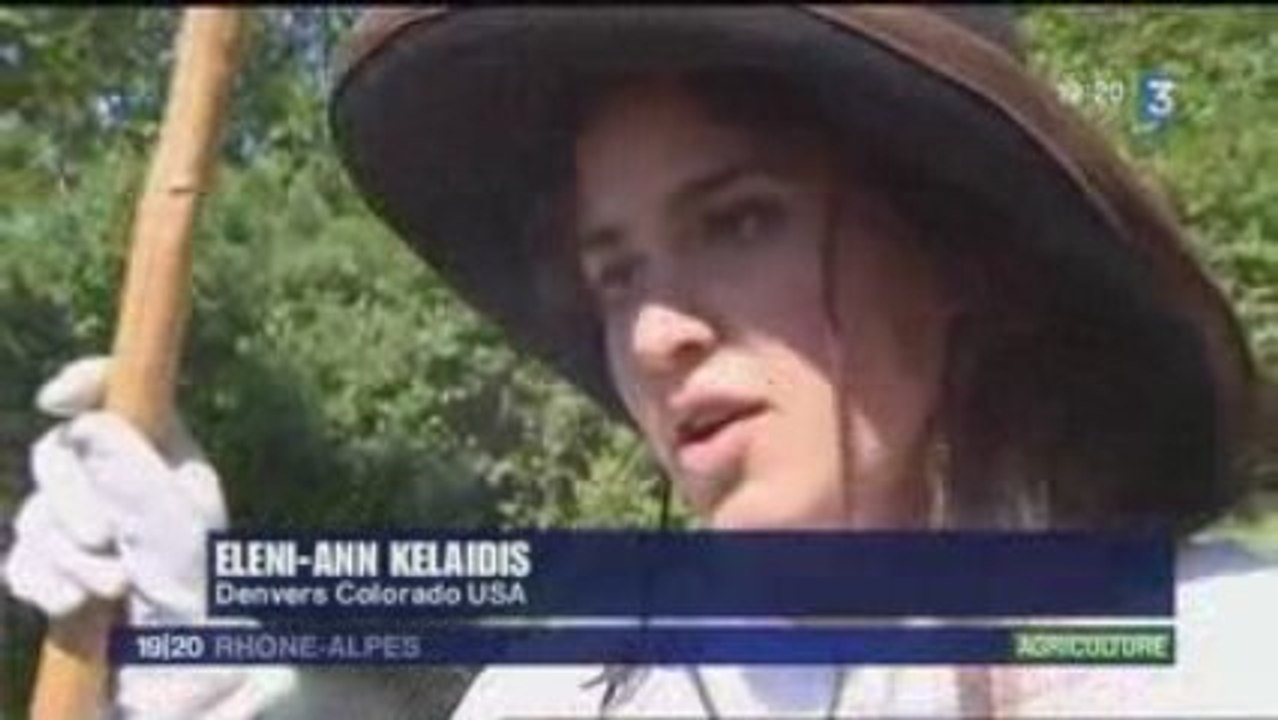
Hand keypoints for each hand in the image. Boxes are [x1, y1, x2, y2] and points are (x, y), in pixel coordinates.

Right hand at [4, 357, 297, 717]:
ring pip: (36, 511)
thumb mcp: (177, 530)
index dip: (88, 384)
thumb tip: (86, 421)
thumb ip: (132, 475)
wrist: (188, 684)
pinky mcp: (62, 577)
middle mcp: (127, 490)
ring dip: (64, 553)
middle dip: (71, 496)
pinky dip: (40, 580)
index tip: (56, 400)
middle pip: (61, 452)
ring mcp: (91, 533)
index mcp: (168, 463)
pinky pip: (23, 560)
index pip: (125, 398)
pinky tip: (71, 607)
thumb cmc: (203, 603)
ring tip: (108, 592)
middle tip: (104, 540)